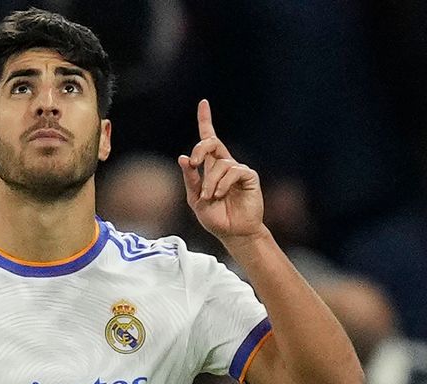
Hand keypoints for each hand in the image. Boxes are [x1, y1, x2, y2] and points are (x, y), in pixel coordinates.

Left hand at [177, 100, 264, 239]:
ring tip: (211, 198)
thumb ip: (190, 179)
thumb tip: (182, 158)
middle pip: (211, 142)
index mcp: (210, 167)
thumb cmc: (215, 217)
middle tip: (193, 163)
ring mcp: (237, 169)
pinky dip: (222, 184)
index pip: (207, 139)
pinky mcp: (248, 176)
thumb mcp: (195, 198)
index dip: (205, 120)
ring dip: (210, 182)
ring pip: (219, 164)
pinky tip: (221, 195)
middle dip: (200, 148)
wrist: (233, 232)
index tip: (203, 103)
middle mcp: (224, 164)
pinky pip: (233, 171)